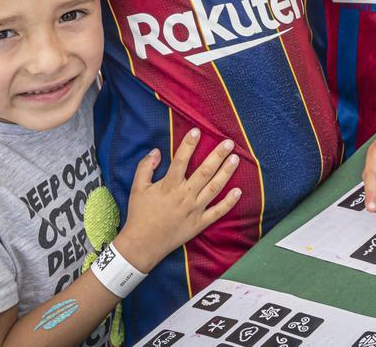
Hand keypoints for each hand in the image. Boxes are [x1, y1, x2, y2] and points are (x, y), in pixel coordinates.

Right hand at [113, 130, 241, 272]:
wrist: (141, 245)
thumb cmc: (139, 214)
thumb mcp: (137, 188)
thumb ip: (145, 167)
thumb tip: (156, 151)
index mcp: (168, 186)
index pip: (181, 160)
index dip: (189, 144)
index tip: (197, 131)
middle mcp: (184, 196)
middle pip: (204, 172)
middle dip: (217, 155)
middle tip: (228, 143)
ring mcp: (194, 210)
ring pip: (214, 188)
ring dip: (226, 173)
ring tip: (235, 159)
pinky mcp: (199, 224)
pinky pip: (217, 212)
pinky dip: (229, 202)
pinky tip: (238, 191)